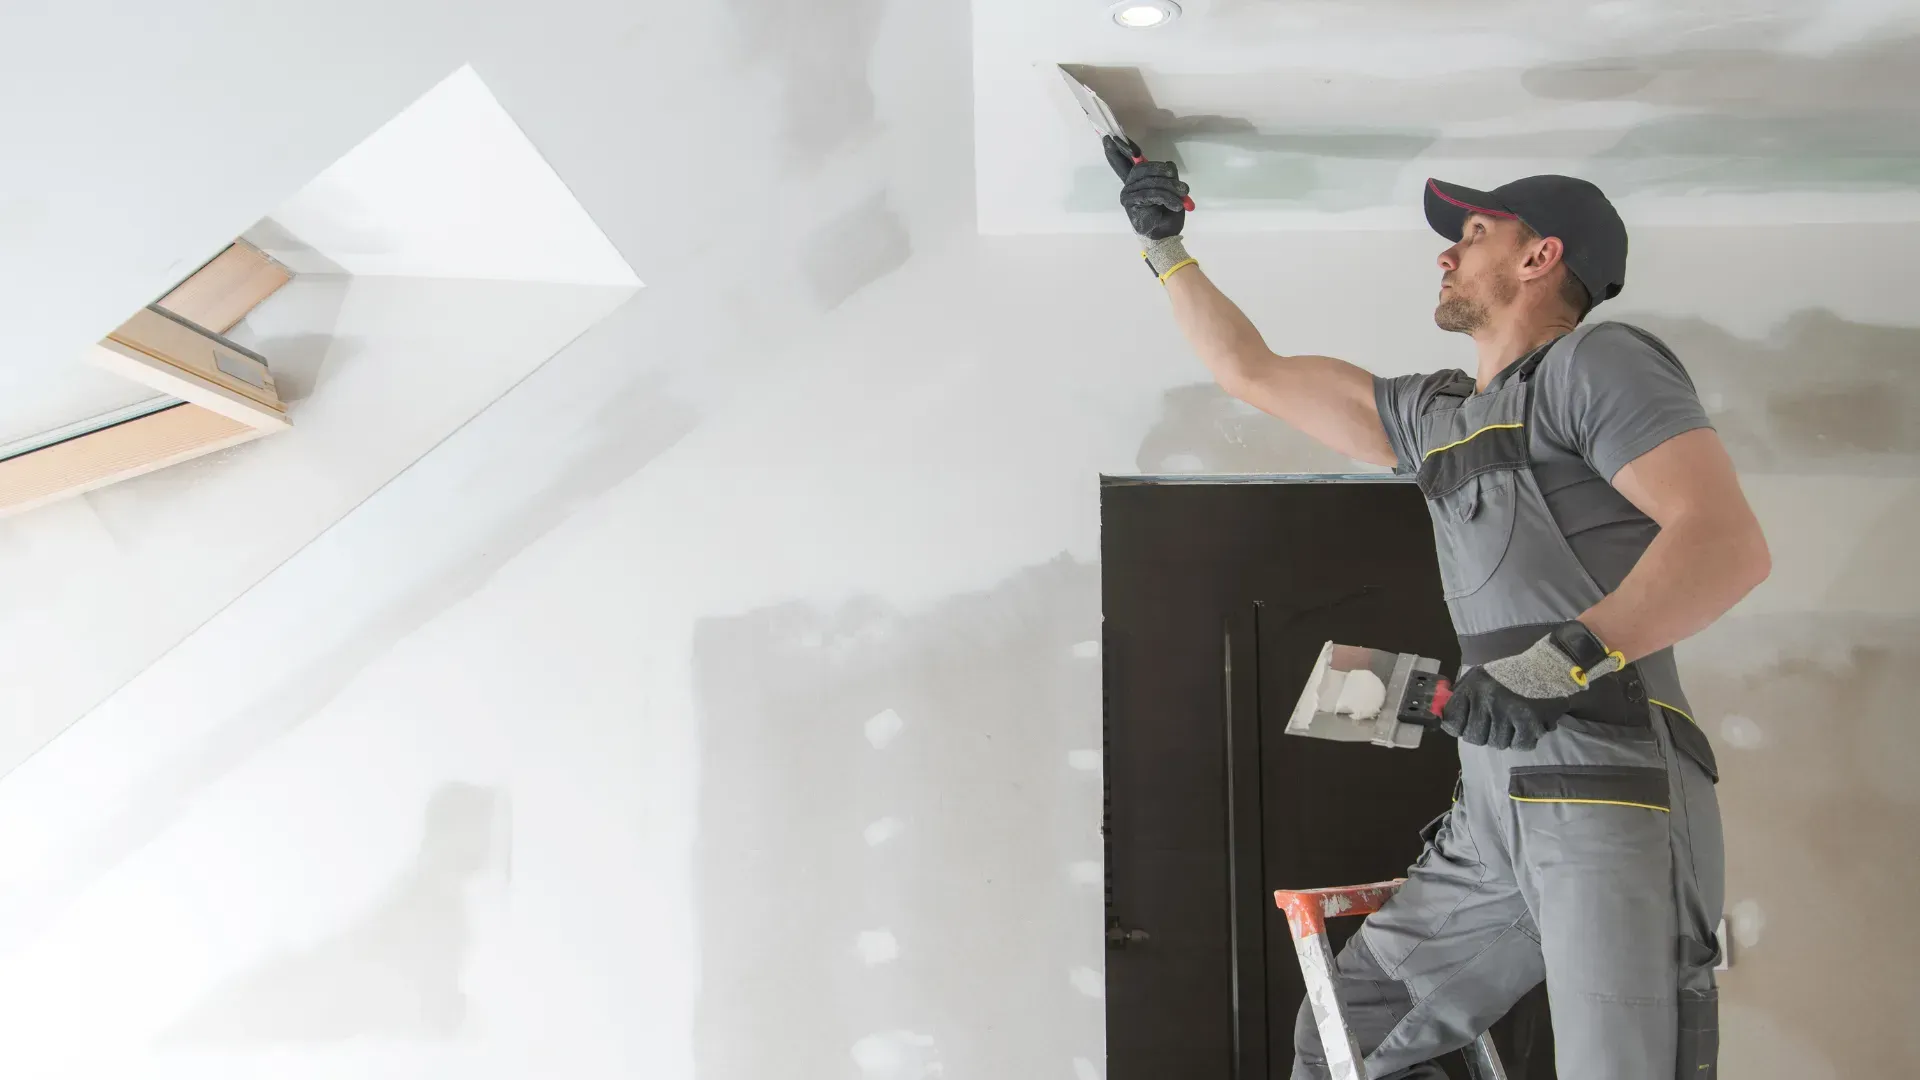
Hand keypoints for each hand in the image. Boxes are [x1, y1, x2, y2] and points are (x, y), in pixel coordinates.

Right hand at [1105, 136, 1186, 240]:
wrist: (1167, 234)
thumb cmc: (1168, 213)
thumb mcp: (1173, 189)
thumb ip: (1168, 174)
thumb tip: (1169, 164)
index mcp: (1137, 180)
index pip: (1123, 162)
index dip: (1116, 150)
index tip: (1108, 138)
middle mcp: (1129, 185)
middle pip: (1142, 168)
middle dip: (1163, 172)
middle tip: (1179, 181)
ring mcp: (1128, 195)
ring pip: (1151, 182)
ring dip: (1170, 188)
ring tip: (1182, 195)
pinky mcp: (1132, 204)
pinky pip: (1152, 194)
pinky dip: (1167, 198)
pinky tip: (1176, 205)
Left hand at [1438, 621, 1624, 750]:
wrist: (1549, 665)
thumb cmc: (1511, 673)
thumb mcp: (1479, 676)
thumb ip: (1460, 695)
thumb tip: (1444, 717)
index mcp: (1472, 687)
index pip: (1452, 721)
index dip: (1459, 727)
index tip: (1467, 725)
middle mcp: (1486, 699)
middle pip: (1474, 737)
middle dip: (1483, 735)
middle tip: (1495, 725)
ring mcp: (1507, 711)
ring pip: (1497, 743)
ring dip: (1505, 737)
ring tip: (1513, 722)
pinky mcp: (1528, 721)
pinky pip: (1519, 745)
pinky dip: (1524, 740)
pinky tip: (1527, 727)